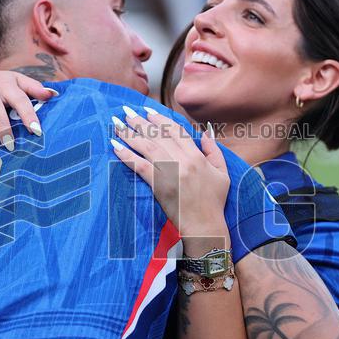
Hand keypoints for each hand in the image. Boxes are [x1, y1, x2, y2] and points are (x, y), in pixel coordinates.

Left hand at [111, 106, 230, 241]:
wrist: (206, 226)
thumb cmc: (214, 202)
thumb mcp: (222, 174)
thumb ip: (214, 150)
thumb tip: (205, 132)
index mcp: (197, 156)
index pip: (176, 131)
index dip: (161, 119)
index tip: (148, 111)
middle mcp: (183, 161)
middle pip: (158, 135)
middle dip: (140, 122)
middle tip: (126, 112)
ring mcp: (171, 173)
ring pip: (147, 147)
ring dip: (130, 133)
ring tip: (116, 124)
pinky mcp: (159, 186)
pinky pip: (140, 166)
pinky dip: (127, 155)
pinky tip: (115, 146)